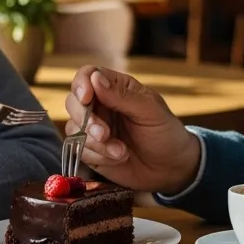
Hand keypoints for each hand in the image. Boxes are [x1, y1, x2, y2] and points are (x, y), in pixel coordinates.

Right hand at [65, 65, 200, 193]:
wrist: (170, 168)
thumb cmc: (165, 133)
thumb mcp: (150, 111)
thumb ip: (122, 96)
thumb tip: (94, 78)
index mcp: (116, 87)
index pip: (88, 74)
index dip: (82, 83)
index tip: (86, 98)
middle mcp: (100, 105)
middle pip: (73, 101)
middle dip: (85, 119)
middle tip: (104, 134)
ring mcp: (93, 128)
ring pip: (74, 128)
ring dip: (95, 142)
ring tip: (121, 152)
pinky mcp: (91, 150)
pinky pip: (79, 150)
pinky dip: (98, 155)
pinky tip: (119, 158)